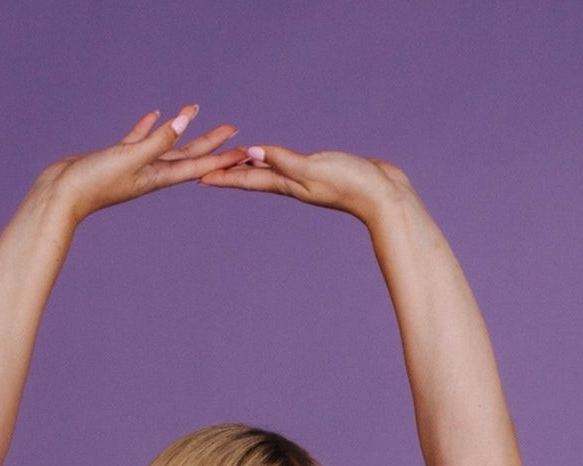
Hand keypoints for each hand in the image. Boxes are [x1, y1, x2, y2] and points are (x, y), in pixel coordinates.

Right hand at [40, 109, 246, 225]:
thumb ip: (156, 140)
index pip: (197, 166)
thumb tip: (183, 121)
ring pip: (164, 144)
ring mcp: (133, 166)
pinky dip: (148, 127)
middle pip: (187, 156)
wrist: (59, 196)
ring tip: (194, 109)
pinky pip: (138, 139)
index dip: (222, 158)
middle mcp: (149, 173)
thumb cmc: (92, 183)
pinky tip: (155, 114)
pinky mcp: (116, 158)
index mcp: (156, 177)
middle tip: (233, 130)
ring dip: (180, 129)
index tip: (244, 151)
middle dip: (211, 143)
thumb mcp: (128, 158)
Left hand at [199, 144, 414, 225]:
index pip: (249, 179)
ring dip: (252, 167)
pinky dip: (276, 161)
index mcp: (289, 185)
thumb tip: (251, 153)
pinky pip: (289, 165)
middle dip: (232, 172)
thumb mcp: (313, 169)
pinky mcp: (322, 172)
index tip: (198, 177)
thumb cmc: (351, 183)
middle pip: (255, 177)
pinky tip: (276, 159)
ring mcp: (307, 180)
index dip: (224, 177)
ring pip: (271, 172)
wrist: (384, 196)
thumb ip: (283, 161)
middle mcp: (294, 184)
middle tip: (208, 169)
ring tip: (236, 161)